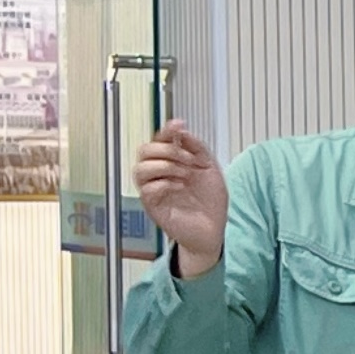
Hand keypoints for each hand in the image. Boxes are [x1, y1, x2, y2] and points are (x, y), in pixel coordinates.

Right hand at [135, 120, 226, 273]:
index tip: (179, 125)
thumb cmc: (210, 201)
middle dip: (168, 150)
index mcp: (172, 161)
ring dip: (165, 167)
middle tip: (189, 159)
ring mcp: (154, 190)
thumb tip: (181, 131)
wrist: (214, 228)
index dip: (166, 130)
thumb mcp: (210, 168)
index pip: (159, 140)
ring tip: (185, 175)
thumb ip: (197, 147)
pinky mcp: (153, 207)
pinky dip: (164, 184)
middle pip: (144, 151)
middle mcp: (159, 174)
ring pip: (140, 169)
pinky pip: (147, 190)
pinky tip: (180, 187)